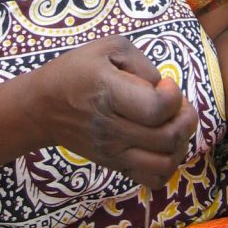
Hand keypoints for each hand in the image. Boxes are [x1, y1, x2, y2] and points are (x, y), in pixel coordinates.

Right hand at [33, 36, 196, 187]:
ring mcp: (114, 152)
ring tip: (172, 125)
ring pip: (166, 164)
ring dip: (180, 143)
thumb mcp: (107, 48)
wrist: (42, 107)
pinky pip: (154, 180)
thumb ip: (142, 63)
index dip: (173, 95)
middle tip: (175, 104)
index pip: (157, 108)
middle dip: (185, 117)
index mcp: (109, 94)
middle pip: (168, 137)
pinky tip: (163, 146)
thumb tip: (162, 87)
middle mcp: (111, 129)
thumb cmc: (76, 72)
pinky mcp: (116, 165)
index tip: (164, 83)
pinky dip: (168, 165)